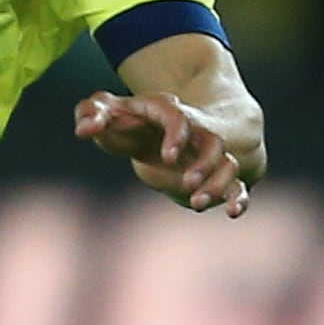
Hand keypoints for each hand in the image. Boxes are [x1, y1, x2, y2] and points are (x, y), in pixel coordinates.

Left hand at [74, 90, 251, 216]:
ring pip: (227, 164)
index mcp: (167, 111)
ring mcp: (207, 153)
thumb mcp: (108, 113)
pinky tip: (234, 214)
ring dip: (218, 185)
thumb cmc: (126, 121)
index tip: (167, 156)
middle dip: (204, 164)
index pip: (178, 118)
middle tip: (187, 184)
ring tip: (197, 204)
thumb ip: (91, 114)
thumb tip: (84, 129)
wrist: (151, 132)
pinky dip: (239, 197)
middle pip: (213, 143)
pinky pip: (236, 184)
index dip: (176, 136)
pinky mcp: (213, 174)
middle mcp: (195, 131)